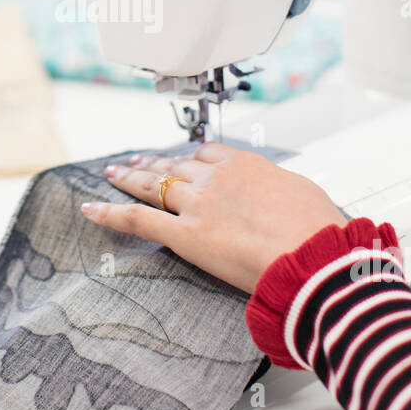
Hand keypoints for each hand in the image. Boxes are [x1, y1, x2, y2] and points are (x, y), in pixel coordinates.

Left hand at [81, 143, 346, 292]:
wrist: (313, 256)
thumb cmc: (318, 232)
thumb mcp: (306, 196)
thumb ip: (283, 192)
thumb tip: (284, 198)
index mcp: (247, 166)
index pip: (209, 153)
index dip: (191, 157)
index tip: (184, 159)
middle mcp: (217, 178)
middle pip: (176, 165)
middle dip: (154, 162)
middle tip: (137, 160)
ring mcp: (198, 204)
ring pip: (153, 184)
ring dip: (129, 178)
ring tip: (113, 174)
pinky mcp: (184, 234)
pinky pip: (137, 218)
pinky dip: (110, 212)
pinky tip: (91, 209)